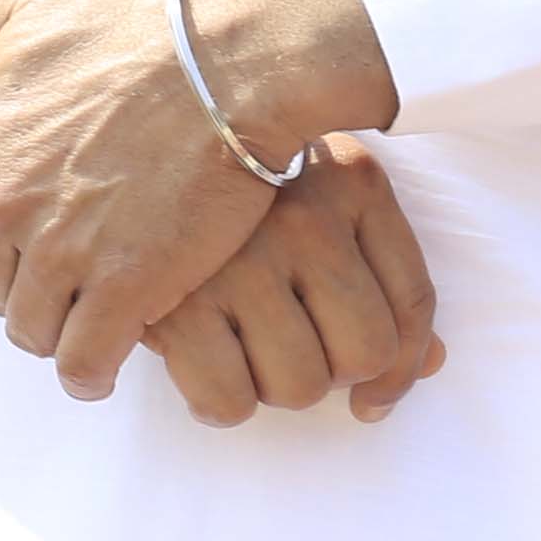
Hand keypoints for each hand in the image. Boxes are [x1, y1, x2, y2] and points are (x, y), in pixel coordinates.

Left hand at [0, 0, 284, 401]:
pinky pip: (82, 358)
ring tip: (80, 329)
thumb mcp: (17, 8)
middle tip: (59, 285)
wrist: (227, 63)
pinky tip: (98, 368)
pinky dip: (85, 370)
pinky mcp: (120, 287)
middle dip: (20, 285)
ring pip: (30, 324)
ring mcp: (57, 248)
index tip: (31, 231)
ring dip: (50, 332)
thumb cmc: (133, 29)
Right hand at [136, 136, 447, 427]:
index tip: (372, 398)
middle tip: (284, 350)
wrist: (112, 138)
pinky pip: (227, 399)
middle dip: (328, 373)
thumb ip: (382, 277)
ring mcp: (239, 256)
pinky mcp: (172, 297)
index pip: (411, 304)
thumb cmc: (226, 186)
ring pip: (300, 385)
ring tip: (237, 348)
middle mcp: (304, 215)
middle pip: (363, 354)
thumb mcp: (321, 201)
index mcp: (352, 181)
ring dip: (271, 387)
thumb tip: (428, 365)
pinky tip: (198, 366)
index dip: (402, 370)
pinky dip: (217, 403)